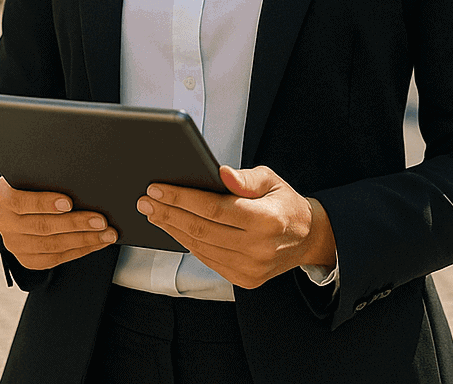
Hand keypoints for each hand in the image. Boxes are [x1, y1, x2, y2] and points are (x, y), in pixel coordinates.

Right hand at [0, 177, 117, 270]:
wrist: (19, 204)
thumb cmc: (32, 183)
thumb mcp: (32, 174)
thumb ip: (47, 177)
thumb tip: (78, 179)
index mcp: (2, 196)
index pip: (21, 201)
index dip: (45, 203)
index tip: (69, 202)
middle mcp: (4, 222)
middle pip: (42, 226)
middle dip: (76, 223)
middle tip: (100, 220)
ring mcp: (14, 244)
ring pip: (52, 246)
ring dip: (84, 240)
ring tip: (106, 234)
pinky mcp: (26, 259)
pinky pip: (56, 259)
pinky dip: (79, 251)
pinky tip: (96, 243)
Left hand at [136, 165, 336, 289]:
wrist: (306, 238)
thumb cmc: (284, 203)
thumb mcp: (272, 180)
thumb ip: (245, 178)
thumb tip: (220, 173)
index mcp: (267, 219)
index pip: (214, 208)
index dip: (182, 198)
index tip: (157, 189)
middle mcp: (259, 247)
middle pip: (202, 229)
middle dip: (168, 213)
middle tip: (145, 201)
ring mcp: (251, 268)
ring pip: (201, 247)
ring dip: (172, 229)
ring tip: (154, 213)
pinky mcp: (245, 279)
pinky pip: (208, 260)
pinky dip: (188, 244)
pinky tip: (174, 229)